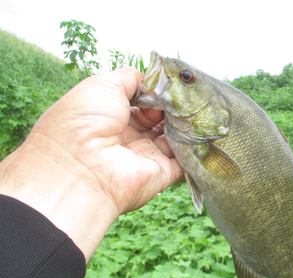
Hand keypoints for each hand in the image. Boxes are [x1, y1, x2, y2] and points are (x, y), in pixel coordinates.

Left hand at [0, 68, 182, 260]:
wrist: (81, 166)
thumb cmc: (84, 121)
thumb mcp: (103, 85)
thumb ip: (130, 79)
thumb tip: (152, 79)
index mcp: (112, 118)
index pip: (143, 103)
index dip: (157, 93)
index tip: (168, 86)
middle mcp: (129, 138)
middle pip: (160, 119)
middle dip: (173, 107)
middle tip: (183, 98)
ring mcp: (146, 157)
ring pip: (174, 138)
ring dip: (185, 124)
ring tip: (193, 110)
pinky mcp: (161, 174)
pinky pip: (184, 161)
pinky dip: (194, 148)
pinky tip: (202, 131)